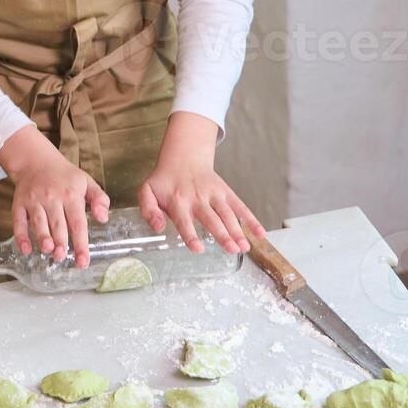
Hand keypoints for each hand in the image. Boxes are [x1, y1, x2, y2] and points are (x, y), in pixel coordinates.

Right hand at [0, 125, 108, 267]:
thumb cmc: (65, 177)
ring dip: (42, 236)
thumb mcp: (87, 182)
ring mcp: (34, 200)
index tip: (83, 261)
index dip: (81, 243)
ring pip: (38, 222)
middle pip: (57, 223)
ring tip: (48, 250)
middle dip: (60, 241)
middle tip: (62, 256)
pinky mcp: (19, 203)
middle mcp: (52, 198)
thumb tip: (103, 218)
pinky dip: (20, 236)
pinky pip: (19, 221)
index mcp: (71, 195)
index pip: (78, 222)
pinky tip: (25, 249)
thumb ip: (99, 199)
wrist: (36, 161)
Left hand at [138, 112, 264, 254]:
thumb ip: (148, 209)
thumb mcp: (147, 191)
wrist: (183, 158)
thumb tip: (158, 228)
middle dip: (223, 235)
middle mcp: (198, 198)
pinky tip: (260, 233)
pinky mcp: (226, 193)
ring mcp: (214, 195)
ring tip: (245, 247)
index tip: (198, 249)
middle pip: (212, 219)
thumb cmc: (164, 181)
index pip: (184, 221)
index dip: (190, 235)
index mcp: (178, 201)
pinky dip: (251, 219)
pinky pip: (240, 206)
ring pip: (228, 214)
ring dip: (238, 231)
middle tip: (232, 250)